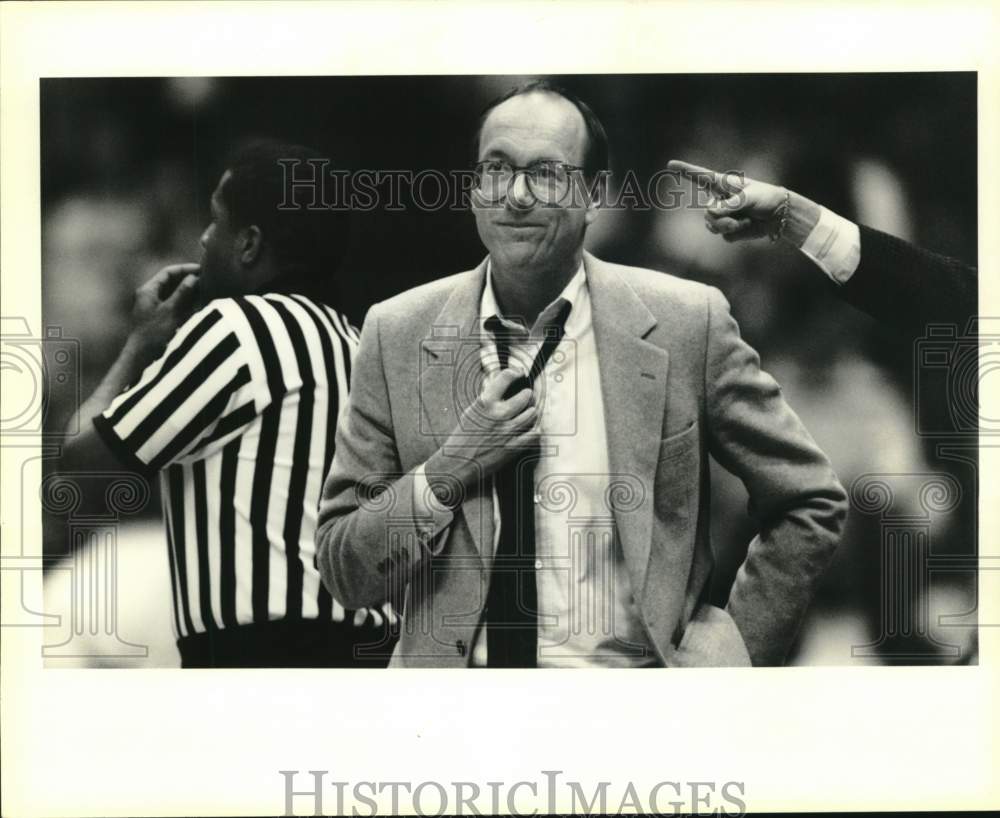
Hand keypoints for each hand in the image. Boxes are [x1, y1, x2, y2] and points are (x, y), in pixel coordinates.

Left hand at [128, 263, 200, 362]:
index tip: (201, 269)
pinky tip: (199, 304)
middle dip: (188, 280)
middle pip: (172, 282)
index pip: (168, 273)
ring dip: (190, 292)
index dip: (184, 269)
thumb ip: (182, 293)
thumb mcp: (170, 310)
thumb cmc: (154, 332)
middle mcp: (151, 296)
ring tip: (206, 290)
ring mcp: (156, 308)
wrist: (142, 356)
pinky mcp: (162, 318)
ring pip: (175, 294)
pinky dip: (188, 303)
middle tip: (206, 279)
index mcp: (148, 290)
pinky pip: (177, 306)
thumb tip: (193, 278)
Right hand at [424, 368, 538, 505]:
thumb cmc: (461, 438)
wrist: (456, 463)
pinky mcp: (514, 447)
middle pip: (526, 395)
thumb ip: (488, 399)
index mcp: (485, 402)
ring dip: (531, 412)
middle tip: (525, 397)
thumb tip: (501, 385)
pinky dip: (535, 430)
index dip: (516, 373)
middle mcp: (498, 414)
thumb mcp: (471, 411)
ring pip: (532, 413)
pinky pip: (535, 433)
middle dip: (527, 395)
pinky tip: (529, 429)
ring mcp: (508, 431)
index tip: (519, 374)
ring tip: (526, 413)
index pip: (506, 377)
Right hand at [668, 159, 796, 243]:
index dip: (684, 170)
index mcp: (723, 185)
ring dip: (728, 227)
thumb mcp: (749, 198)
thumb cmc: (766, 198)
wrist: (780, 215)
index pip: (700, 177)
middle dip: (721, 219)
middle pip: (707, 213)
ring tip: (745, 222)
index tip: (670, 164)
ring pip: (712, 226)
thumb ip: (729, 205)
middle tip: (737, 219)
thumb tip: (710, 213)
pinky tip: (748, 226)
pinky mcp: (729, 229)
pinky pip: (724, 236)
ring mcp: (723, 215)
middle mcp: (720, 200)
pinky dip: (737, 234)